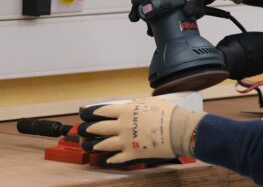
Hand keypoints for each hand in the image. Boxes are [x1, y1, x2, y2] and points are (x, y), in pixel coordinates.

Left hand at [77, 96, 204, 163]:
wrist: (179, 130)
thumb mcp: (150, 103)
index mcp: (126, 111)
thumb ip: (136, 106)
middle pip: (100, 128)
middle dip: (89, 129)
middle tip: (82, 130)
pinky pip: (117, 158)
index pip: (104, 111)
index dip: (93, 113)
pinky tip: (106, 160)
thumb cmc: (168, 114)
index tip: (86, 114)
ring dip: (95, 145)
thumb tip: (130, 106)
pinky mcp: (132, 154)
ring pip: (104, 144)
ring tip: (90, 146)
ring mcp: (126, 141)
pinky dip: (110, 159)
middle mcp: (122, 126)